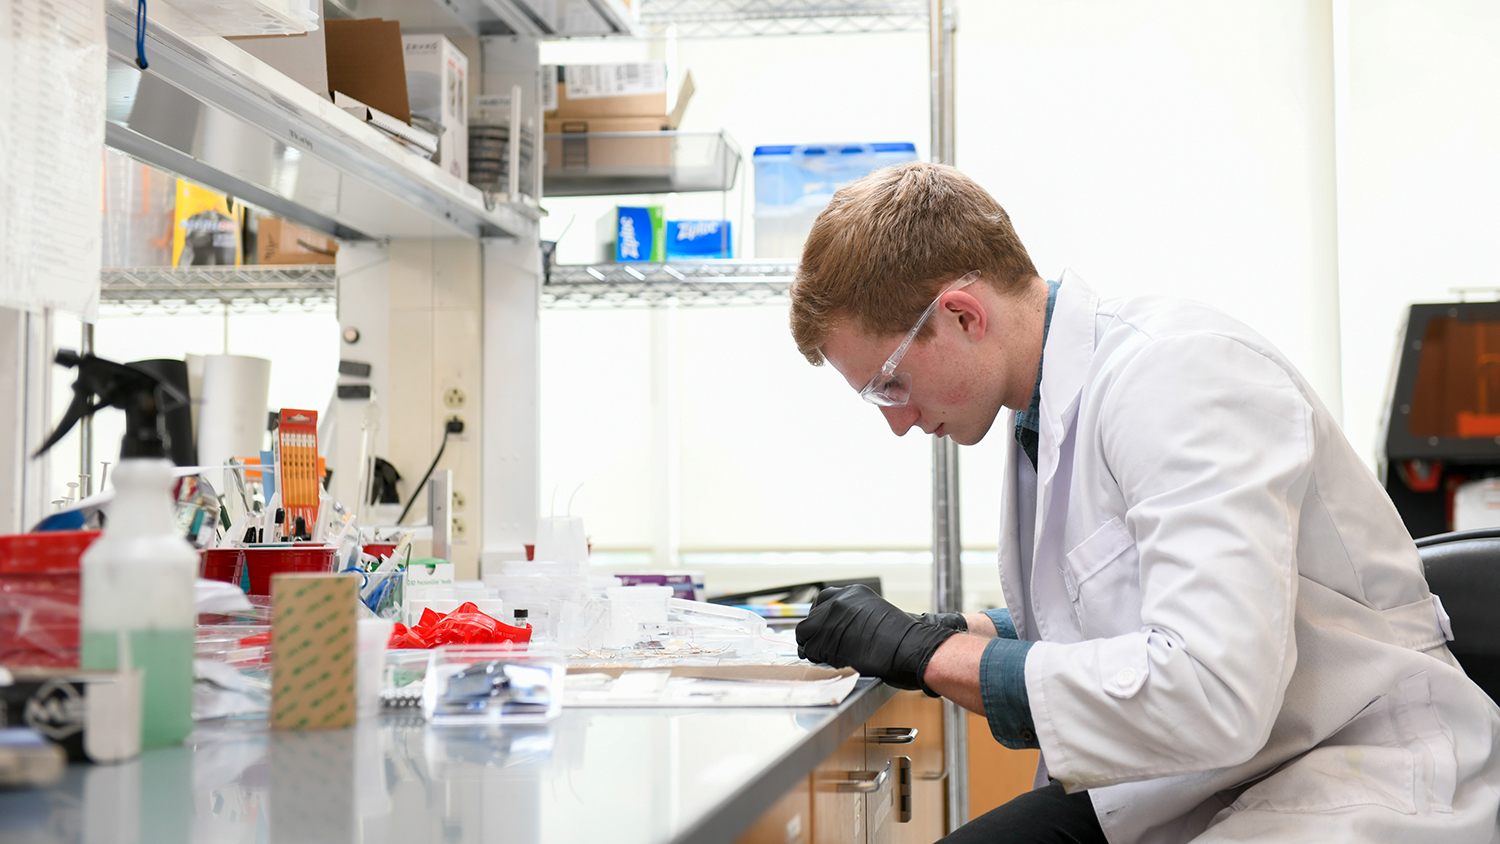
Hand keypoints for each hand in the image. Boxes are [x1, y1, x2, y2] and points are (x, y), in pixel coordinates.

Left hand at [796, 585, 957, 691]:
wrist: (910, 648)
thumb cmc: (902, 637)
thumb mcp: (877, 612)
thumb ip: (856, 614)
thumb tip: (842, 626)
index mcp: (852, 592)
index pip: (822, 600)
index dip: (820, 616)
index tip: (821, 626)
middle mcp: (839, 603)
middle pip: (810, 617)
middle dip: (813, 632)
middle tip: (818, 644)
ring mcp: (831, 621)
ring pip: (806, 634)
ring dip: (811, 646)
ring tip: (823, 655)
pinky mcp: (827, 641)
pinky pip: (810, 651)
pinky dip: (816, 658)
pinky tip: (829, 662)